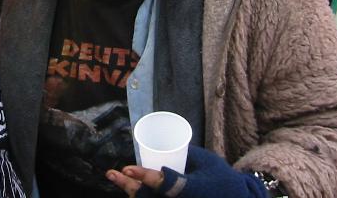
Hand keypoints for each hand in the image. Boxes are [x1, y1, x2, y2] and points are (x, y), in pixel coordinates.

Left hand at [107, 146, 267, 197]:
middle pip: (151, 197)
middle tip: (115, 172)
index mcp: (192, 189)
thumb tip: (163, 143)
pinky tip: (130, 187)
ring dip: (132, 192)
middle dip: (131, 186)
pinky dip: (141, 196)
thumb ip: (186, 154)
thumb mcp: (207, 162)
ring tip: (114, 176)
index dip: (145, 177)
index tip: (127, 169)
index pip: (164, 185)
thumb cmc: (222, 178)